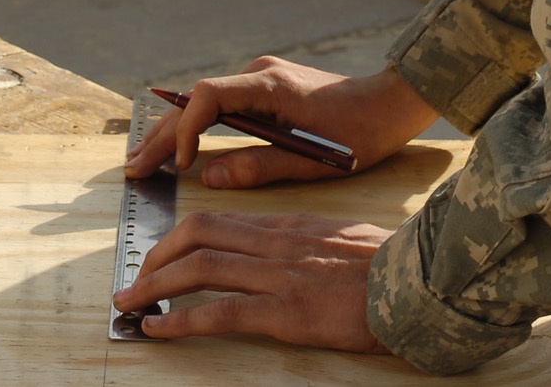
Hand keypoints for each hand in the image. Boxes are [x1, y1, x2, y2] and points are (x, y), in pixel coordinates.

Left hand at [112, 208, 392, 351]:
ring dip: (155, 287)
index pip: (216, 220)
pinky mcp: (288, 310)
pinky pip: (223, 312)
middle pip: (198, 235)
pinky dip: (183, 320)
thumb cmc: (388, 265)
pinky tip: (159, 331)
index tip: (155, 257)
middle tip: (132, 281)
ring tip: (130, 306)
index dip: (176, 238)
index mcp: (287, 224)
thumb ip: (302, 242)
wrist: (420, 282)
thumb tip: (273, 253)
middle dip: (155, 258)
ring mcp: (280, 274)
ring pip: (201, 267)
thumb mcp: (339, 238)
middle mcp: (276, 242)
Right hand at [124, 56, 437, 187]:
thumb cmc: (359, 133)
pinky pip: (220, 103)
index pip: (209, 97)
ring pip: (205, 101)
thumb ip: (260, 168)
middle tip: (133, 169)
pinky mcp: (267, 86)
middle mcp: (259, 74)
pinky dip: (196, 124)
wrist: (390, 102)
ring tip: (143, 160)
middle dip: (163, 135)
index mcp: (269, 86)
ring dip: (174, 130)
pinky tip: (179, 145)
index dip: (186, 129)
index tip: (179, 165)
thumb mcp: (312, 160)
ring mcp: (262, 77)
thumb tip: (211, 178)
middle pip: (197, 100)